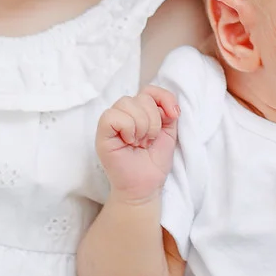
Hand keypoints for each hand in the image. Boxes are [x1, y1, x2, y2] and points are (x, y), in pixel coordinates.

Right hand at [97, 86, 179, 204]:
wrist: (146, 186)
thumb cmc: (154, 161)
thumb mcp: (169, 132)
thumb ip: (168, 112)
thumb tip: (168, 104)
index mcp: (139, 111)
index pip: (150, 90)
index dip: (164, 98)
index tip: (173, 115)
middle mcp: (124, 113)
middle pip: (141, 96)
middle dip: (153, 120)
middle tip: (149, 140)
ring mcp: (111, 122)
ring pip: (126, 103)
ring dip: (142, 125)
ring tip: (140, 142)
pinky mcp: (102, 133)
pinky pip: (112, 116)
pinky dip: (127, 127)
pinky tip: (129, 141)